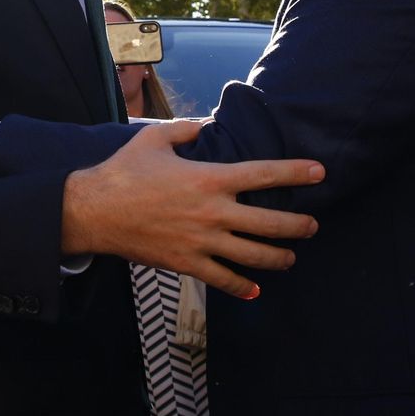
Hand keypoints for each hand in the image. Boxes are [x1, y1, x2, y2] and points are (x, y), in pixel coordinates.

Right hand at [61, 119, 322, 299]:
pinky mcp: (187, 263)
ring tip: (292, 257)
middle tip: (313, 225)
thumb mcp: (155, 139)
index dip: (296, 172)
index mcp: (209, 178)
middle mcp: (213, 212)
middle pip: (270, 222)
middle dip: (298, 225)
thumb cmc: (124, 172)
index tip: (320, 173)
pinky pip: (223, 280)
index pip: (263, 174)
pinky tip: (256, 290)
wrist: (94, 211)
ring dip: (279, 258)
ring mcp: (202, 241)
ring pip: (253, 255)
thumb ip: (186, 129)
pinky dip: (242, 287)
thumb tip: (205, 124)